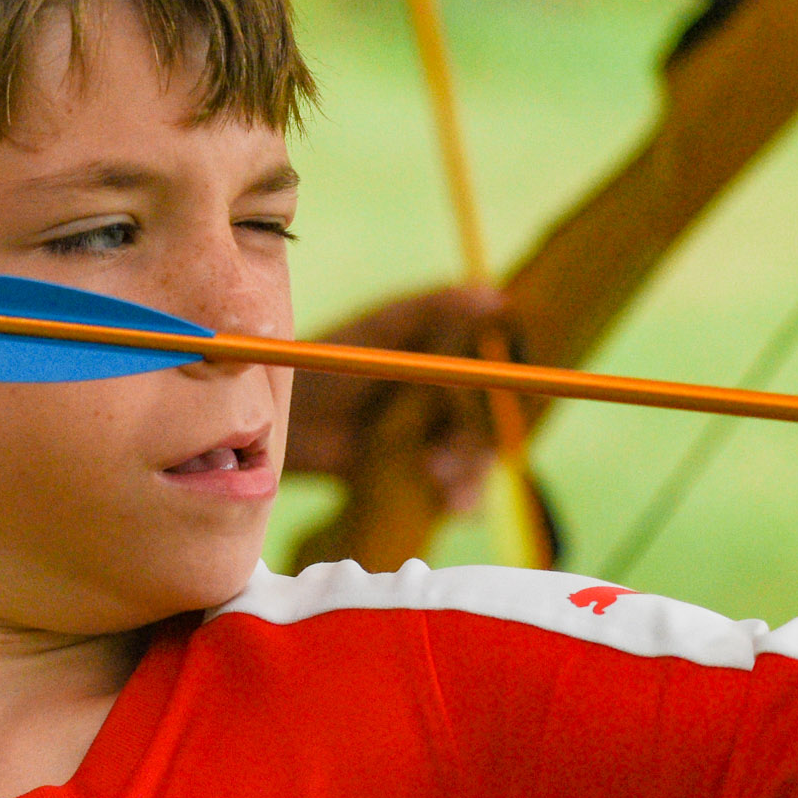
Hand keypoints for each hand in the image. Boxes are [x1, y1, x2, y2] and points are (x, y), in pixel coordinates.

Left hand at [283, 284, 510, 510]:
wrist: (285, 421)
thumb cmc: (328, 364)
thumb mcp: (383, 332)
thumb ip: (435, 310)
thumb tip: (496, 295)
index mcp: (444, 358)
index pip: (497, 372)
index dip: (511, 385)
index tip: (513, 396)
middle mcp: (445, 399)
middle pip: (491, 422)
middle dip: (480, 438)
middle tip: (456, 445)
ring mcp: (432, 439)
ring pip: (477, 457)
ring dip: (470, 469)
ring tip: (436, 475)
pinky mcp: (416, 476)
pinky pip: (456, 488)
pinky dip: (462, 495)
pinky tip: (453, 502)